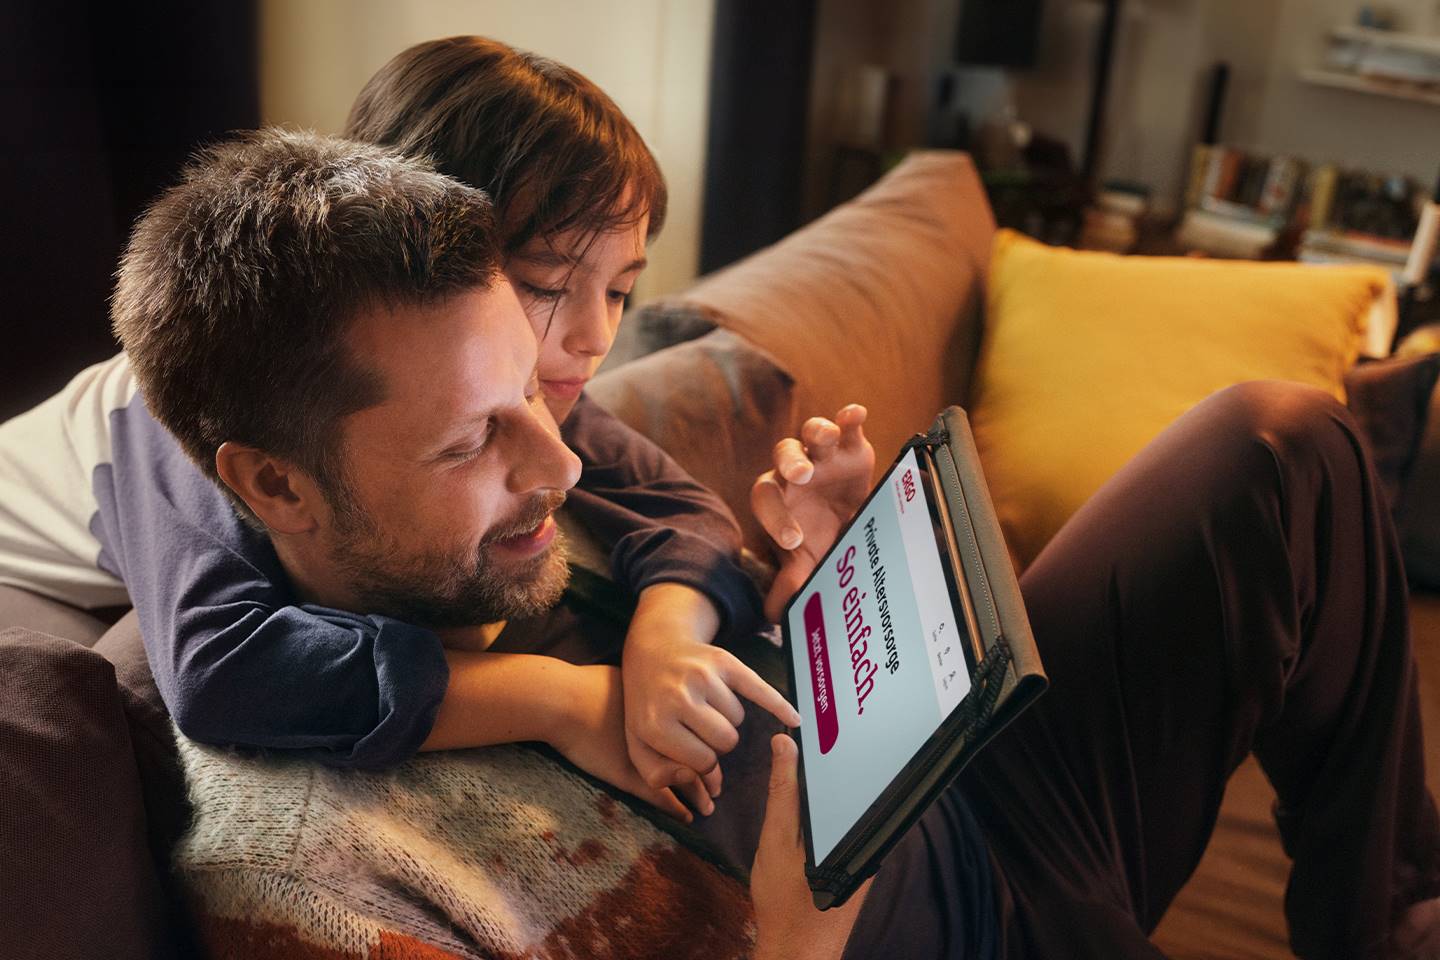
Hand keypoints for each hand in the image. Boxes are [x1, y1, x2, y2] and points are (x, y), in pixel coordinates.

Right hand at [549, 663, 708, 822]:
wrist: (563, 700)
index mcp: (666, 715)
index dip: (711, 746)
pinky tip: (687, 816)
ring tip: (709, 805)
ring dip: (699, 794)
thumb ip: (651, 695)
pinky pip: (662, 798)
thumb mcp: (632, 688)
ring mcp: (646, 759)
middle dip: (711, 774)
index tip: (716, 753)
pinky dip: (677, 808)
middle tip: (719, 787)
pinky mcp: (628, 777)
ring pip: (685, 780)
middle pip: (698, 758)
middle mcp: (661, 737)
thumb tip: (666, 691)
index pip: (701, 734)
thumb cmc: (594, 687)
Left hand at [622, 585, 801, 812]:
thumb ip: (659, 775)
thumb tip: (707, 787)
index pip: (703, 762)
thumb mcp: (637, 744)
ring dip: (728, 718)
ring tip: (707, 708)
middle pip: (727, 740)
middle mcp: (678, 698)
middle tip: (702, 730)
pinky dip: (779, 706)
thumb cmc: (648, 705)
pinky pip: (759, 689)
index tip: (696, 754)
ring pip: (739, 718)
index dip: (703, 762)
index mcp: (655, 724)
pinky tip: (793, 720)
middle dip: (718, 741)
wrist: (653, 650)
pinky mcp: (723, 661)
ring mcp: (702, 676)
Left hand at [751, 405, 874, 620]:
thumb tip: (775, 617)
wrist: (847, 518)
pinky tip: (855, 414)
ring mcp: (822, 454)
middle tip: (800, 475)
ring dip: (817, 431)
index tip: (794, 540)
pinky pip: (846, 423)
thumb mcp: (808, 562)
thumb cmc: (820, 538)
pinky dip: (849, 416)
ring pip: (811, 433)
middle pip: (783, 456)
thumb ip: (791, 584)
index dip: (777, 518)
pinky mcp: (851, 444)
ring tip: (826, 438)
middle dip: (790, 462)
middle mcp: (796, 471)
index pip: (767, 501)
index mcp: (779, 498)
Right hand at [752, 734, 869, 959]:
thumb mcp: (776, 838)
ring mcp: (865, 856)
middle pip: (857, 789)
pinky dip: (829, 810)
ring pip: (850, 808)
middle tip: (814, 729)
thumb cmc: (784, 901)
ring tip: (809, 757)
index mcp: (858, 830)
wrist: (795, 954)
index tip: (832, 717)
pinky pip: (846, 826)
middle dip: (837, 761)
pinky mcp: (857, 867)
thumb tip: (783, 743)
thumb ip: (782, 790)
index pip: (863, 774)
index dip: (849, 742)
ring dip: (831, 787)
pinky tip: (810, 803)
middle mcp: (870, 841)